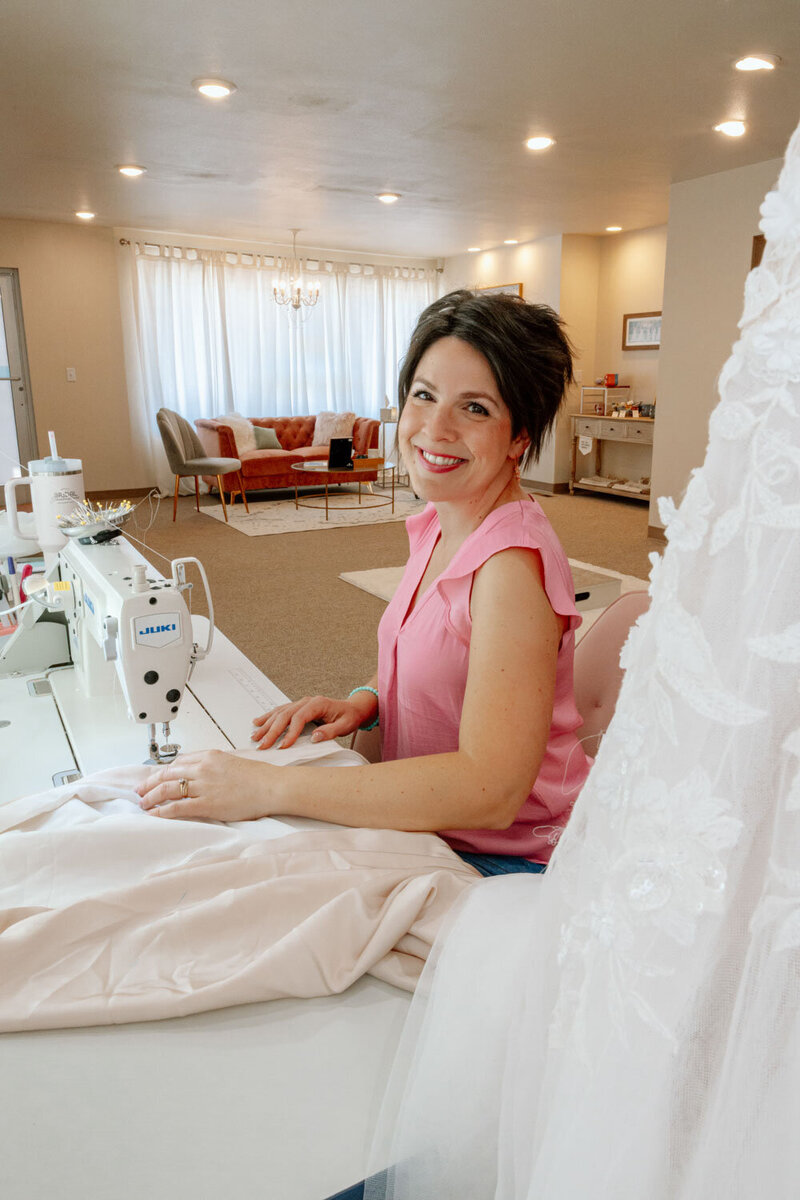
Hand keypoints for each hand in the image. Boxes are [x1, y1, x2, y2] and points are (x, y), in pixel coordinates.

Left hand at [136, 750, 275, 821]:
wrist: (271, 786)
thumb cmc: (257, 777)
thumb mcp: (231, 762)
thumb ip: (212, 765)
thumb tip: (197, 772)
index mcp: (209, 757)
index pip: (177, 763)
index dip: (161, 772)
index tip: (153, 779)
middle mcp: (203, 769)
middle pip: (166, 774)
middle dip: (149, 784)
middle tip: (140, 792)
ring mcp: (204, 786)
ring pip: (167, 789)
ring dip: (151, 797)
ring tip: (143, 804)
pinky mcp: (207, 804)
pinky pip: (178, 807)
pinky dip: (162, 811)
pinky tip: (154, 814)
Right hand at [251, 695, 368, 749]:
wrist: (352, 709)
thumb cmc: (349, 717)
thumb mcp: (345, 725)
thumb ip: (330, 731)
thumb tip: (315, 737)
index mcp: (318, 704)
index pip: (299, 718)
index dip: (290, 732)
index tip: (283, 746)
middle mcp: (306, 702)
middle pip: (285, 715)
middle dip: (272, 731)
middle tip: (262, 745)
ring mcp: (300, 703)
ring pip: (279, 713)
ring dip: (266, 725)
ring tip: (255, 736)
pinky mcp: (297, 707)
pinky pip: (280, 711)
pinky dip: (268, 717)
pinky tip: (257, 722)